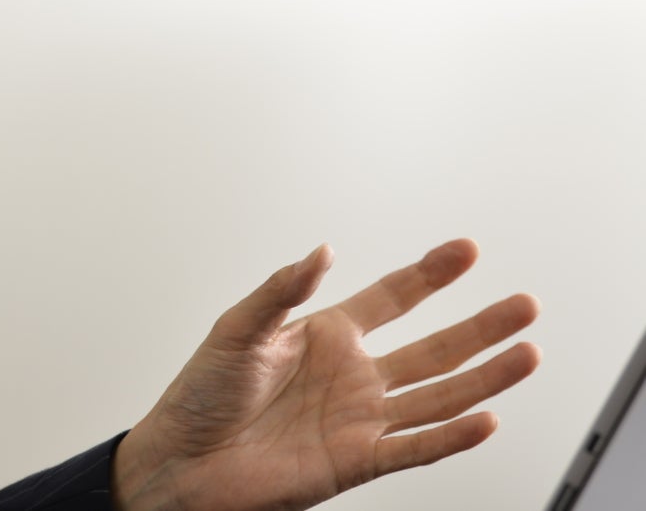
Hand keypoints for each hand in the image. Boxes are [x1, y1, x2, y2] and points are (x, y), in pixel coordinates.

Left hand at [111, 239, 539, 510]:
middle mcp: (352, 375)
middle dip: (480, 326)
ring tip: (528, 352)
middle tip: (524, 304)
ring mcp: (360, 418)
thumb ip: (282, 291)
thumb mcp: (238, 329)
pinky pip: (416, 448)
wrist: (182, 461)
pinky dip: (452, 437)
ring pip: (439, 395)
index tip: (466, 249)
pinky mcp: (357, 461)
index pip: (392, 297)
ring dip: (485, 377)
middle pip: (434, 346)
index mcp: (326, 334)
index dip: (429, 275)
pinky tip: (487, 418)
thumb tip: (322, 252)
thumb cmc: (200, 395)